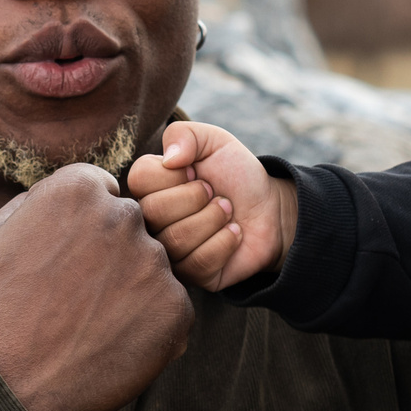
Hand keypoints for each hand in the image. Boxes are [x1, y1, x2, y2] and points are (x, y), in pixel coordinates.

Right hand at [0, 164, 196, 410]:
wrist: (8, 383)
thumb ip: (32, 201)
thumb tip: (56, 193)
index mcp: (78, 190)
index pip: (103, 192)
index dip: (84, 228)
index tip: (68, 259)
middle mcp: (123, 217)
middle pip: (131, 227)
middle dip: (111, 255)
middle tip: (78, 297)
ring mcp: (154, 263)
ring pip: (151, 268)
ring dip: (130, 290)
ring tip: (90, 324)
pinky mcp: (176, 307)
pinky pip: (169, 308)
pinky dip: (148, 326)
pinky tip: (111, 344)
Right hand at [125, 122, 297, 290]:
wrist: (271, 208)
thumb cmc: (236, 174)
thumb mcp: (214, 141)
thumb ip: (185, 134)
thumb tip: (169, 158)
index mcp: (150, 187)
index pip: (139, 178)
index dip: (176, 174)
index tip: (197, 172)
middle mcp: (151, 221)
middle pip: (154, 212)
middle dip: (197, 198)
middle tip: (217, 194)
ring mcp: (168, 251)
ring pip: (176, 240)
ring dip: (214, 220)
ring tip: (227, 212)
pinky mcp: (191, 276)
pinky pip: (197, 264)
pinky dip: (225, 242)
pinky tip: (234, 233)